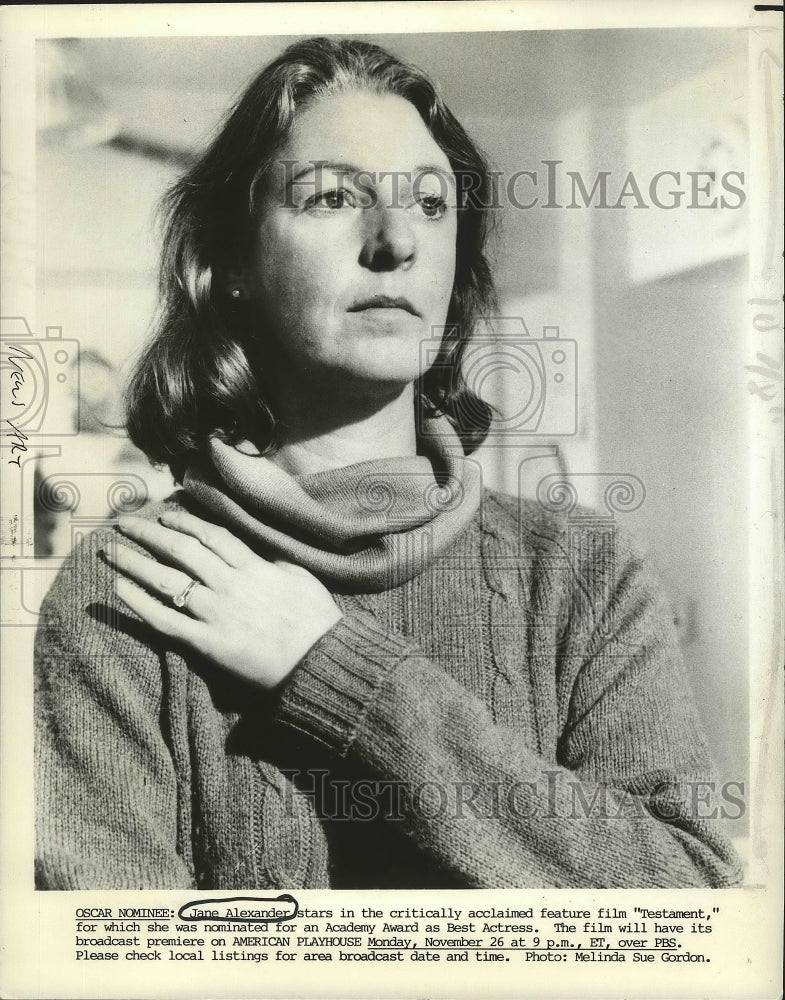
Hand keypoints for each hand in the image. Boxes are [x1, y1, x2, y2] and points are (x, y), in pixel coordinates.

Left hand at [104, 509, 342, 689]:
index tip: (164, 515)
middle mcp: (228, 584)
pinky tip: (119, 590)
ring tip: (110, 551)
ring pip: (166, 580)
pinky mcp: (207, 642)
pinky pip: (165, 620)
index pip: (210, 535)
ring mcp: (215, 612)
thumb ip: (275, 563)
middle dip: (148, 533)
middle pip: (181, 550)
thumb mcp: (300, 577)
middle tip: (123, 523)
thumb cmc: (317, 621)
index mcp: (252, 566)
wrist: (319, 660)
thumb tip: (260, 555)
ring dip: (134, 563)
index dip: (184, 521)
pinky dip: (139, 604)